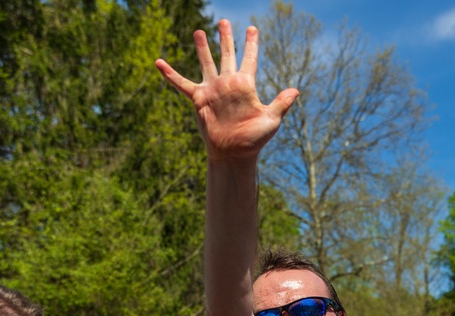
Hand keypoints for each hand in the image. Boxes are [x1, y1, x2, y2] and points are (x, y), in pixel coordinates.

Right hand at [155, 20, 298, 161]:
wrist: (233, 154)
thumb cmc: (254, 140)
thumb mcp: (271, 121)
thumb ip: (281, 104)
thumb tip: (295, 90)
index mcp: (246, 86)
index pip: (249, 59)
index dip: (250, 44)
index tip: (252, 28)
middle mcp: (229, 84)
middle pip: (227, 55)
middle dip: (226, 39)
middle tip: (223, 22)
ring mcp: (213, 90)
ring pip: (206, 64)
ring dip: (202, 48)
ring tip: (199, 31)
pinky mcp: (199, 99)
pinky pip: (182, 84)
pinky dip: (170, 74)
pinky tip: (158, 62)